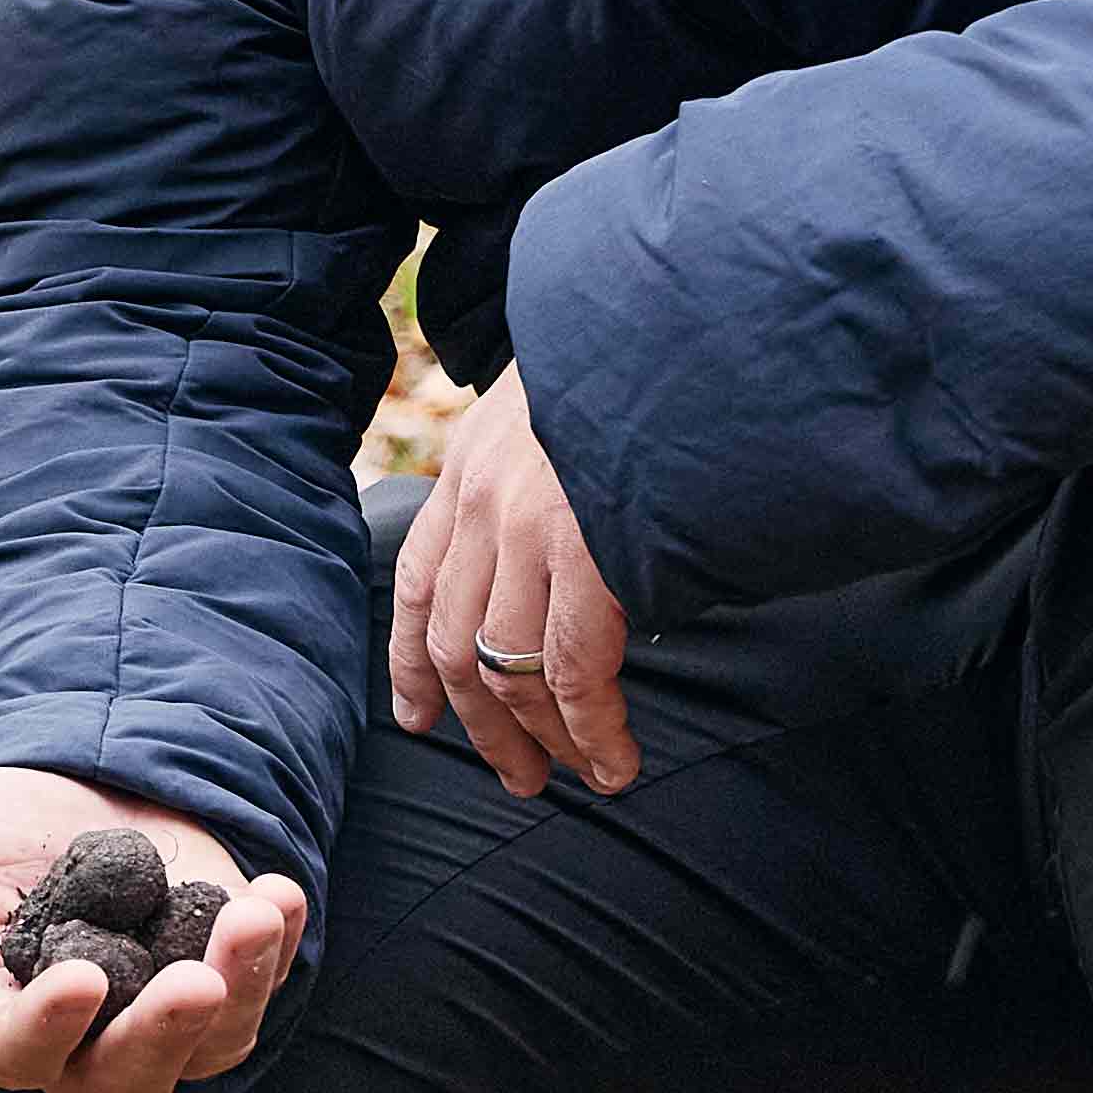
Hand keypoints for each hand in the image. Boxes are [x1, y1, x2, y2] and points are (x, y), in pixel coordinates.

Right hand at [0, 765, 305, 1092]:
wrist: (62, 797)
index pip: (14, 1055)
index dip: (44, 1030)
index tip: (77, 980)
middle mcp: (79, 1046)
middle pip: (121, 1081)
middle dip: (159, 1036)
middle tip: (191, 983)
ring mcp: (155, 1022)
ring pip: (205, 1048)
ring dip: (237, 988)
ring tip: (251, 915)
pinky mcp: (216, 983)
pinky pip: (255, 991)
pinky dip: (273, 947)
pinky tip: (278, 891)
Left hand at [388, 370, 637, 802]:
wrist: (681, 318)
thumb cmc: (644, 359)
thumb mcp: (564, 400)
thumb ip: (545, 467)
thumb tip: (572, 536)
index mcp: (473, 460)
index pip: (417, 578)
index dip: (412, 659)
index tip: (417, 715)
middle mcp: (483, 498)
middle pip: (455, 642)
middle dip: (483, 723)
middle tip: (515, 773)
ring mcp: (529, 527)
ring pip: (509, 668)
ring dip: (540, 738)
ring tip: (577, 775)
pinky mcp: (586, 550)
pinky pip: (574, 669)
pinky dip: (591, 729)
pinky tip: (613, 759)